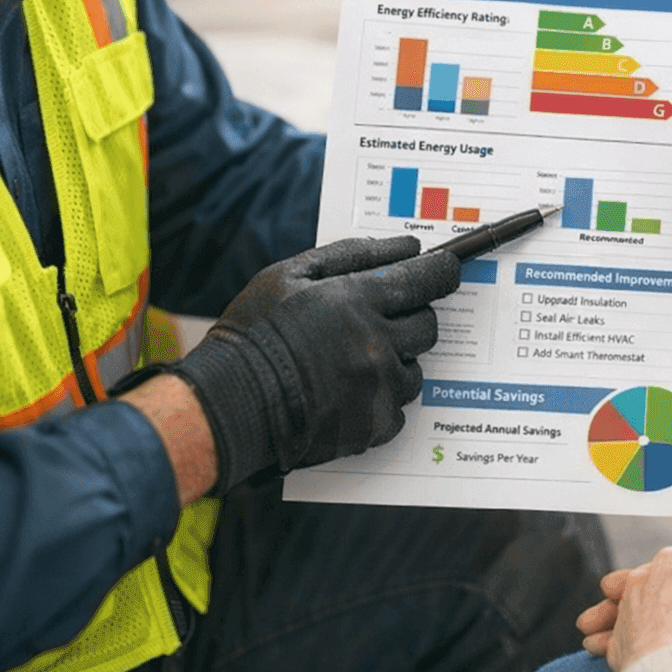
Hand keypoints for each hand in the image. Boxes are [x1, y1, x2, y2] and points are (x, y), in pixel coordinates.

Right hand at [171, 236, 460, 494]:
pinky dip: (380, 399)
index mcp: (359, 300)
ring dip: (393, 361)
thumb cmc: (253, 332)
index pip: (430, 278)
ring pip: (415, 368)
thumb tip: (408, 246)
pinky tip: (345, 392)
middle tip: (375, 321)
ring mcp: (378, 388)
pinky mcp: (374, 426)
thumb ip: (354, 254)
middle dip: (410, 318)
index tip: (442, 271)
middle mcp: (377, 343)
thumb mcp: (291, 274)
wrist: (229, 403)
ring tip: (349, 361)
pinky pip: (398, 408)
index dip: (441, 272)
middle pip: (428, 325)